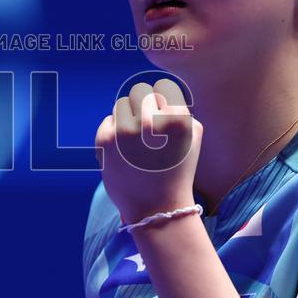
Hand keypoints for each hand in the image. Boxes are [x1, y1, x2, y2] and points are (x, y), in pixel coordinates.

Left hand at [94, 78, 202, 223]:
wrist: (157, 208)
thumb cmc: (176, 171)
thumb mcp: (192, 137)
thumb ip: (180, 110)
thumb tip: (159, 93)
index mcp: (176, 119)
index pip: (163, 89)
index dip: (163, 104)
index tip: (162, 120)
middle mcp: (150, 122)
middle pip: (140, 92)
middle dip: (143, 108)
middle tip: (147, 130)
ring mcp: (126, 131)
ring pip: (122, 105)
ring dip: (129, 118)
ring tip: (136, 142)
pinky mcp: (105, 140)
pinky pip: (108, 120)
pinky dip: (115, 132)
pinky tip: (125, 150)